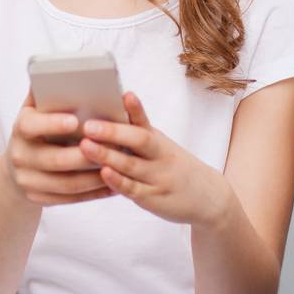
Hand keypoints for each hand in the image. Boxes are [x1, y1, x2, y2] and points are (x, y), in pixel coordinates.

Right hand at [1, 94, 113, 206]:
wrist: (17, 165)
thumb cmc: (37, 128)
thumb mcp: (35, 109)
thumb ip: (46, 93)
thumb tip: (57, 69)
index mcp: (20, 128)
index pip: (32, 126)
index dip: (53, 124)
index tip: (76, 120)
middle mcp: (19, 156)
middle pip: (55, 160)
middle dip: (86, 155)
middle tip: (112, 147)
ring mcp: (27, 181)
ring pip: (66, 184)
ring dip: (94, 177)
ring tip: (118, 166)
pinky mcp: (38, 198)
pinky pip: (69, 199)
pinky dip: (92, 193)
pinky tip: (112, 185)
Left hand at [78, 92, 231, 227]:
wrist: (208, 198)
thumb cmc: (175, 167)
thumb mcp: (162, 147)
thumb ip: (138, 134)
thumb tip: (107, 115)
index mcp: (158, 140)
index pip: (145, 121)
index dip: (135, 108)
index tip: (125, 95)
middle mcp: (160, 156)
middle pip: (138, 140)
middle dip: (112, 132)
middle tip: (88, 125)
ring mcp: (157, 178)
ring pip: (131, 165)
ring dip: (107, 155)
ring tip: (85, 145)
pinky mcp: (152, 199)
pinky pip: (133, 189)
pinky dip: (118, 181)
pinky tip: (103, 173)